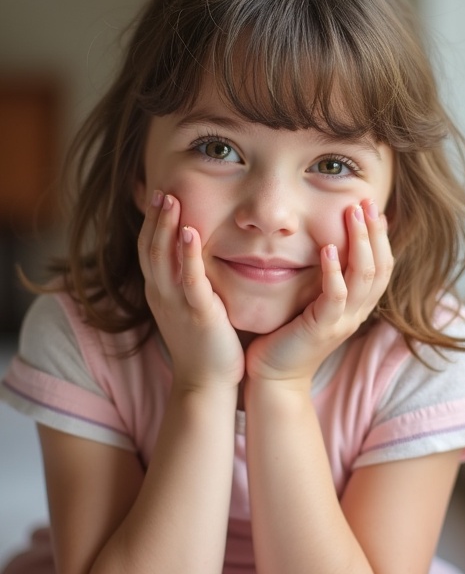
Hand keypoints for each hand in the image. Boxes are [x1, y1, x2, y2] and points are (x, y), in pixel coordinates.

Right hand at [138, 192, 244, 390]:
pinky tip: (191, 232)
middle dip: (155, 217)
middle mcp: (162, 295)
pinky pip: (189, 280)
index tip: (159, 195)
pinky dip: (187, 254)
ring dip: (165, 226)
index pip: (148, 250)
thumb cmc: (204, 345)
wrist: (206, 385)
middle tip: (161, 188)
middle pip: (150, 248)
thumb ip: (188, 282)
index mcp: (159, 293)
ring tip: (171, 199)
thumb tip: (195, 258)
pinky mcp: (198, 314)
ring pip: (162, 258)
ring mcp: (176, 304)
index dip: (151, 222)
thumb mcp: (189, 307)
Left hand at [245, 200, 392, 390]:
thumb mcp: (311, 302)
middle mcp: (356, 313)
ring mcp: (342, 322)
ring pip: (364, 277)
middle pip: (381, 267)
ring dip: (361, 242)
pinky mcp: (322, 329)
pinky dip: (335, 271)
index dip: (381, 237)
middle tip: (367, 201)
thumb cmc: (287, 336)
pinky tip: (329, 249)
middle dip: (375, 232)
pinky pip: (336, 296)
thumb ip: (323, 279)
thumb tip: (324, 245)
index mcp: (357, 306)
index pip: (382, 266)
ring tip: (354, 214)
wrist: (273, 377)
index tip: (374, 209)